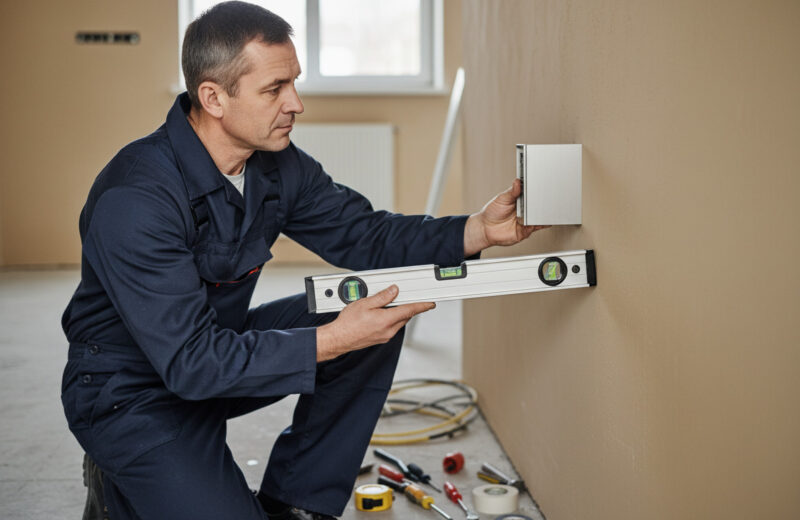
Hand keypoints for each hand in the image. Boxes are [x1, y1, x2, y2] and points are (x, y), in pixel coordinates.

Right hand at [316, 285, 434, 361]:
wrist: (339, 338)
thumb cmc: (348, 323)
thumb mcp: (364, 304)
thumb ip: (382, 297)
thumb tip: (393, 291)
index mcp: (386, 320)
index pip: (410, 311)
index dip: (422, 306)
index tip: (430, 303)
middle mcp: (388, 330)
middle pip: (405, 316)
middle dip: (407, 306)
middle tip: (403, 296)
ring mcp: (385, 336)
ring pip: (399, 321)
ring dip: (397, 312)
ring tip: (386, 304)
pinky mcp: (381, 338)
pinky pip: (392, 327)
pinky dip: (391, 319)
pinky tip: (381, 314)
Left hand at [463, 179, 549, 255]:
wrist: (485, 229)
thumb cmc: (492, 213)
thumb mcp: (502, 198)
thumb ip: (512, 192)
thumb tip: (517, 182)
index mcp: (520, 201)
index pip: (532, 195)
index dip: (536, 192)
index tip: (540, 187)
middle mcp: (525, 211)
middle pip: (537, 206)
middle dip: (541, 203)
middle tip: (541, 199)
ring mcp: (526, 221)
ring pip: (539, 216)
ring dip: (543, 213)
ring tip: (544, 209)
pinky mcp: (526, 231)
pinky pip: (537, 227)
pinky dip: (541, 224)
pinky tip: (544, 220)